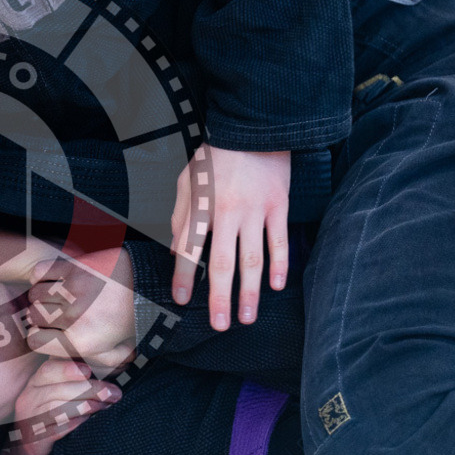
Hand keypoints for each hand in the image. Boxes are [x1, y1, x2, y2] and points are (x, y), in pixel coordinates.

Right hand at [0, 359, 119, 454]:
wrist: (28, 446)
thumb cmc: (49, 415)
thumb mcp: (54, 393)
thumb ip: (71, 381)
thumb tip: (105, 371)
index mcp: (35, 383)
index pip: (48, 370)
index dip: (68, 369)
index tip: (89, 371)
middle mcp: (29, 398)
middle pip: (59, 390)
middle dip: (90, 389)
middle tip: (113, 393)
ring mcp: (30, 419)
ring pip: (58, 408)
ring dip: (86, 406)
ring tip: (105, 406)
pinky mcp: (36, 439)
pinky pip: (57, 430)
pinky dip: (75, 424)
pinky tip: (88, 422)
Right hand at [25, 248, 135, 373]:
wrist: (148, 286)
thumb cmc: (132, 320)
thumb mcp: (118, 351)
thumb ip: (96, 365)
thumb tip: (77, 369)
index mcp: (80, 341)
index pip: (35, 340)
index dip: (39, 337)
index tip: (48, 332)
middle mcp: (73, 317)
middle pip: (32, 317)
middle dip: (40, 317)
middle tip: (53, 313)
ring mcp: (72, 290)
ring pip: (35, 294)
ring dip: (41, 296)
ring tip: (53, 297)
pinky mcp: (74, 267)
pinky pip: (40, 272)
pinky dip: (40, 276)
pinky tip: (51, 280)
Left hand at [170, 144, 289, 330]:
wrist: (253, 129)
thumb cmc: (214, 158)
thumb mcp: (186, 182)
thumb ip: (180, 217)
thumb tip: (175, 252)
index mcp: (201, 207)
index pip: (188, 250)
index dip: (183, 276)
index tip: (181, 300)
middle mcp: (227, 213)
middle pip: (222, 263)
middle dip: (219, 297)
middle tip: (219, 325)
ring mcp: (256, 211)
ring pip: (253, 259)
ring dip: (250, 291)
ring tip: (247, 317)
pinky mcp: (279, 206)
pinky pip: (279, 241)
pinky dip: (279, 265)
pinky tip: (276, 286)